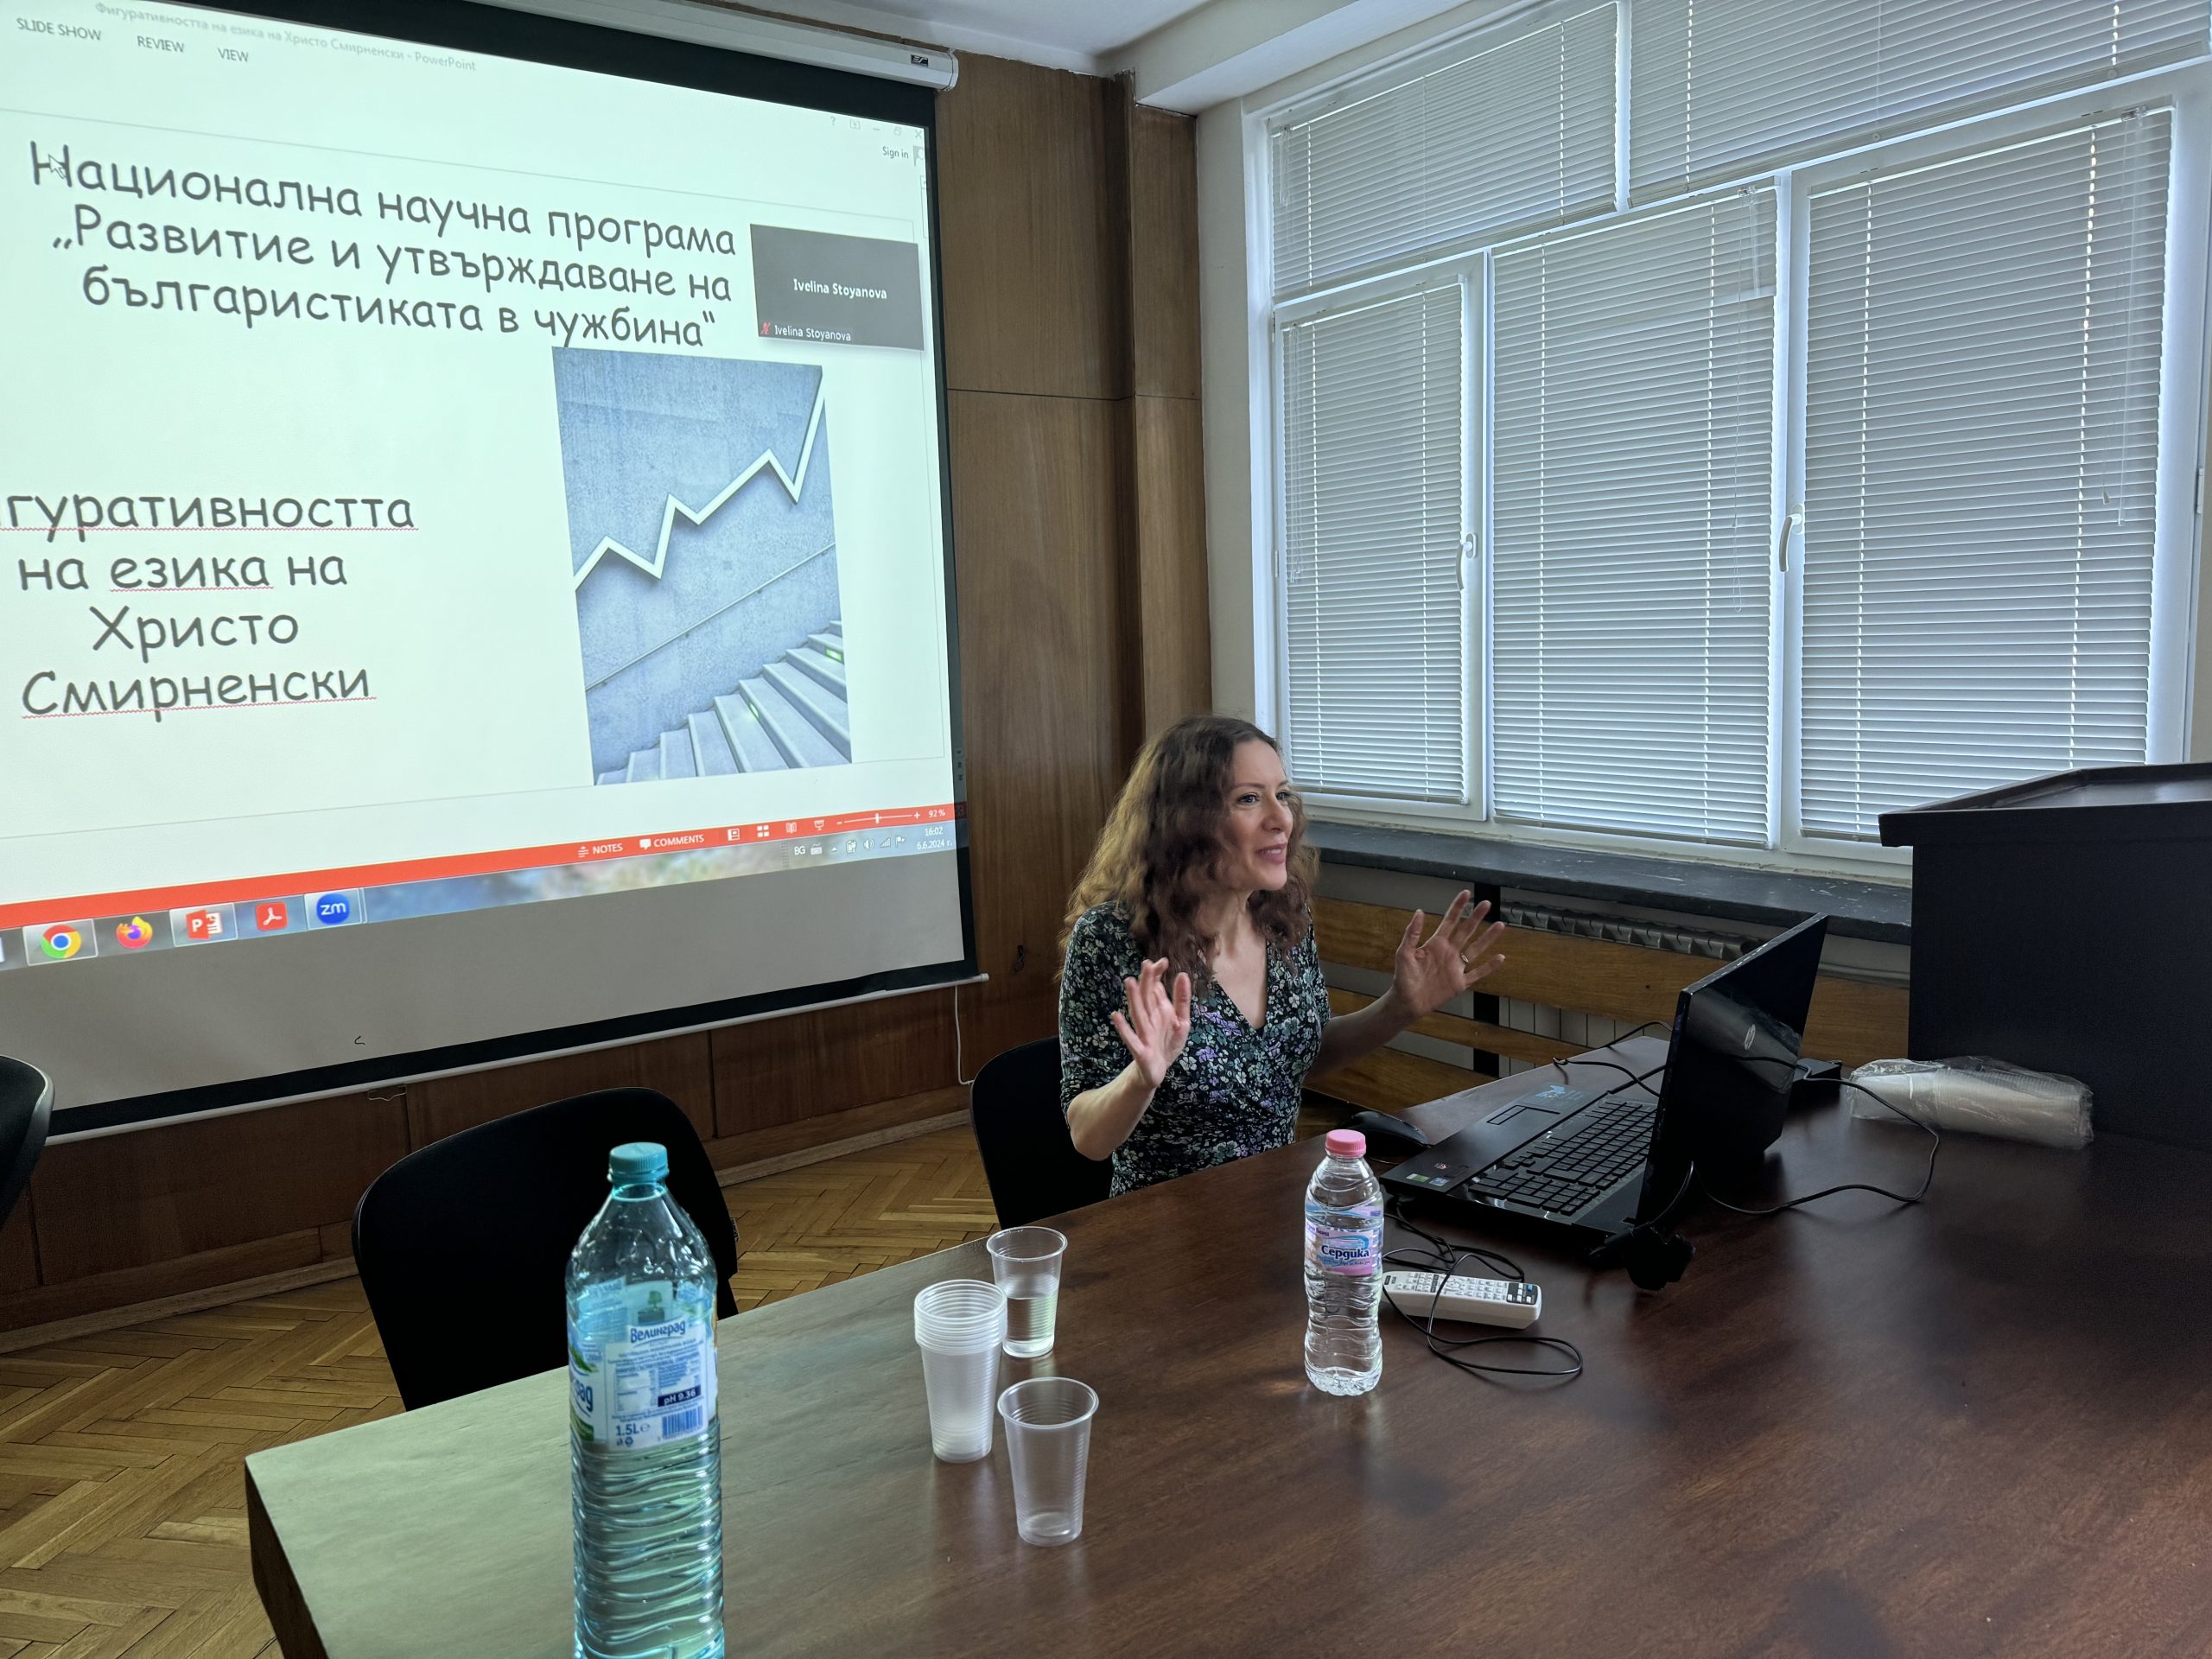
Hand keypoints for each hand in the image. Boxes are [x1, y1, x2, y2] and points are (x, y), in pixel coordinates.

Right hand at [1110, 958, 1191, 1090]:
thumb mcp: (1181, 1020)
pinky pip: (1131, 1038)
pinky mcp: (1140, 1050)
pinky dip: (1123, 1028)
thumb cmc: (1167, 1043)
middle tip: (1146, 963)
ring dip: (1133, 999)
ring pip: (1137, 1013)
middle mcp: (1149, 1018)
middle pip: (1147, 997)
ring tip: (1130, 982)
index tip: (1163, 961)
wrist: (1158, 1070)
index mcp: (1159, 1010)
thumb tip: (1182, 974)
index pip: (1156, 988)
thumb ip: (1182, 999)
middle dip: (1146, 981)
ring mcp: (1143, 1033)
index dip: (1158, 975)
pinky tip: (1116, 1016)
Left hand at [1390, 892, 1506, 1019]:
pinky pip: (1478, 973)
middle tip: (1487, 903)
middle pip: (1466, 931)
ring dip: (1488, 938)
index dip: (1458, 907)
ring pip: (1476, 949)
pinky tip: (1500, 958)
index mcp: (1436, 944)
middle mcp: (1449, 952)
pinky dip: (1489, 967)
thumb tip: (1419, 911)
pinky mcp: (1460, 983)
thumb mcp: (1404, 953)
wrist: (1407, 1001)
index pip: (1450, 921)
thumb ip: (1412, 933)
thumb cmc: (1403, 978)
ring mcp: (1456, 967)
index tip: (1467, 893)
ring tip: (1500, 925)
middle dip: (1476, 917)